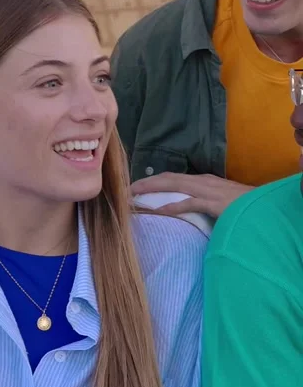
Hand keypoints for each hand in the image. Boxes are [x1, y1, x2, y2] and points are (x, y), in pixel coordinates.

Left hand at [130, 173, 253, 218]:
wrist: (262, 207)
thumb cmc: (241, 207)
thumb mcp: (217, 201)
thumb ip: (200, 203)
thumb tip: (183, 208)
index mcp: (202, 180)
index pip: (172, 177)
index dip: (152, 181)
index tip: (134, 188)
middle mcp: (202, 181)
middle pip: (168, 178)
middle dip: (145, 183)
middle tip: (125, 190)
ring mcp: (208, 190)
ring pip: (174, 185)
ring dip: (152, 190)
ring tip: (133, 196)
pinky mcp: (215, 203)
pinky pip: (190, 203)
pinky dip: (173, 205)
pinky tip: (159, 210)